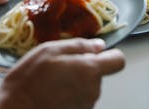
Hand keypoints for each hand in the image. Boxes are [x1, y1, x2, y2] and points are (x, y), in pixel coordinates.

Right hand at [0, 38, 124, 108]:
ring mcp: (86, 104)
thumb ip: (80, 45)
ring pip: (88, 86)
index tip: (98, 53)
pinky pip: (79, 98)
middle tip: (61, 66)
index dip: (110, 55)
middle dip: (85, 67)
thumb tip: (98, 46)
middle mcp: (93, 90)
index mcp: (90, 70)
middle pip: (99, 73)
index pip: (118, 61)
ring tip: (54, 80)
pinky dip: (70, 94)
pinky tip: (53, 92)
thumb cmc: (29, 79)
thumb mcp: (51, 50)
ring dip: (76, 81)